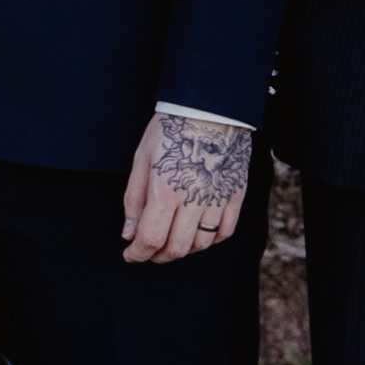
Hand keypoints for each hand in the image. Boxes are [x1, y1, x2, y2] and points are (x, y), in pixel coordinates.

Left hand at [122, 113, 252, 265]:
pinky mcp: (235, 195)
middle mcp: (194, 200)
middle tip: (147, 252)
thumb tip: (128, 233)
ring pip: (201, 244)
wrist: (210, 108)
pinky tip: (197, 236)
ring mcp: (218, 199)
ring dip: (183, 251)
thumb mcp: (141, 160)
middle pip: (176, 248)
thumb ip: (134, 200)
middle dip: (157, 256)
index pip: (150, 238)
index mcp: (165, 191)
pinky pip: (225, 231)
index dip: (137, 253)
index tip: (130, 255)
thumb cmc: (170, 130)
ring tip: (170, 243)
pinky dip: (209, 241)